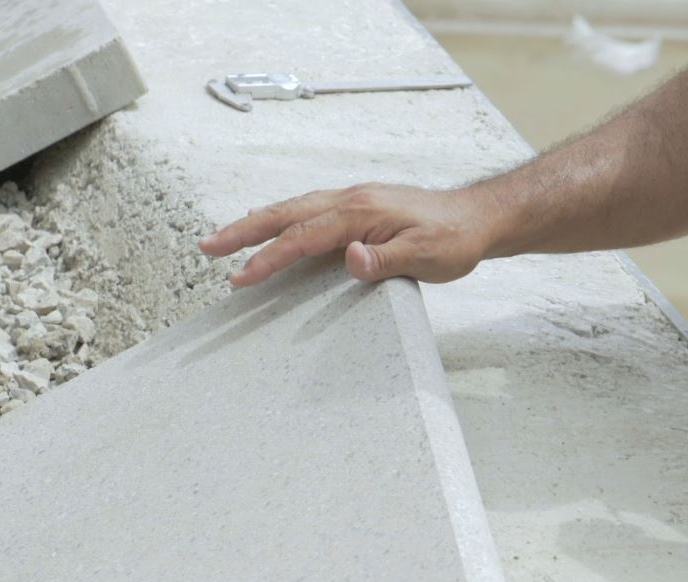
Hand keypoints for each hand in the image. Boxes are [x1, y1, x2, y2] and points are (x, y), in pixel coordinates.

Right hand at [198, 183, 497, 287]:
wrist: (478, 219)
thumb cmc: (454, 239)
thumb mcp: (425, 255)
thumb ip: (384, 259)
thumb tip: (348, 257)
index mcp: (361, 212)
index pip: (303, 236)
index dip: (269, 256)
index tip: (241, 276)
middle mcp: (351, 200)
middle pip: (286, 213)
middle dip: (245, 230)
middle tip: (209, 246)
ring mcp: (354, 201)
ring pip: (295, 209)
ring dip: (259, 223)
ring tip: (227, 238)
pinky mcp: (360, 208)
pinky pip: (310, 212)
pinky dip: (284, 220)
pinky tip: (275, 229)